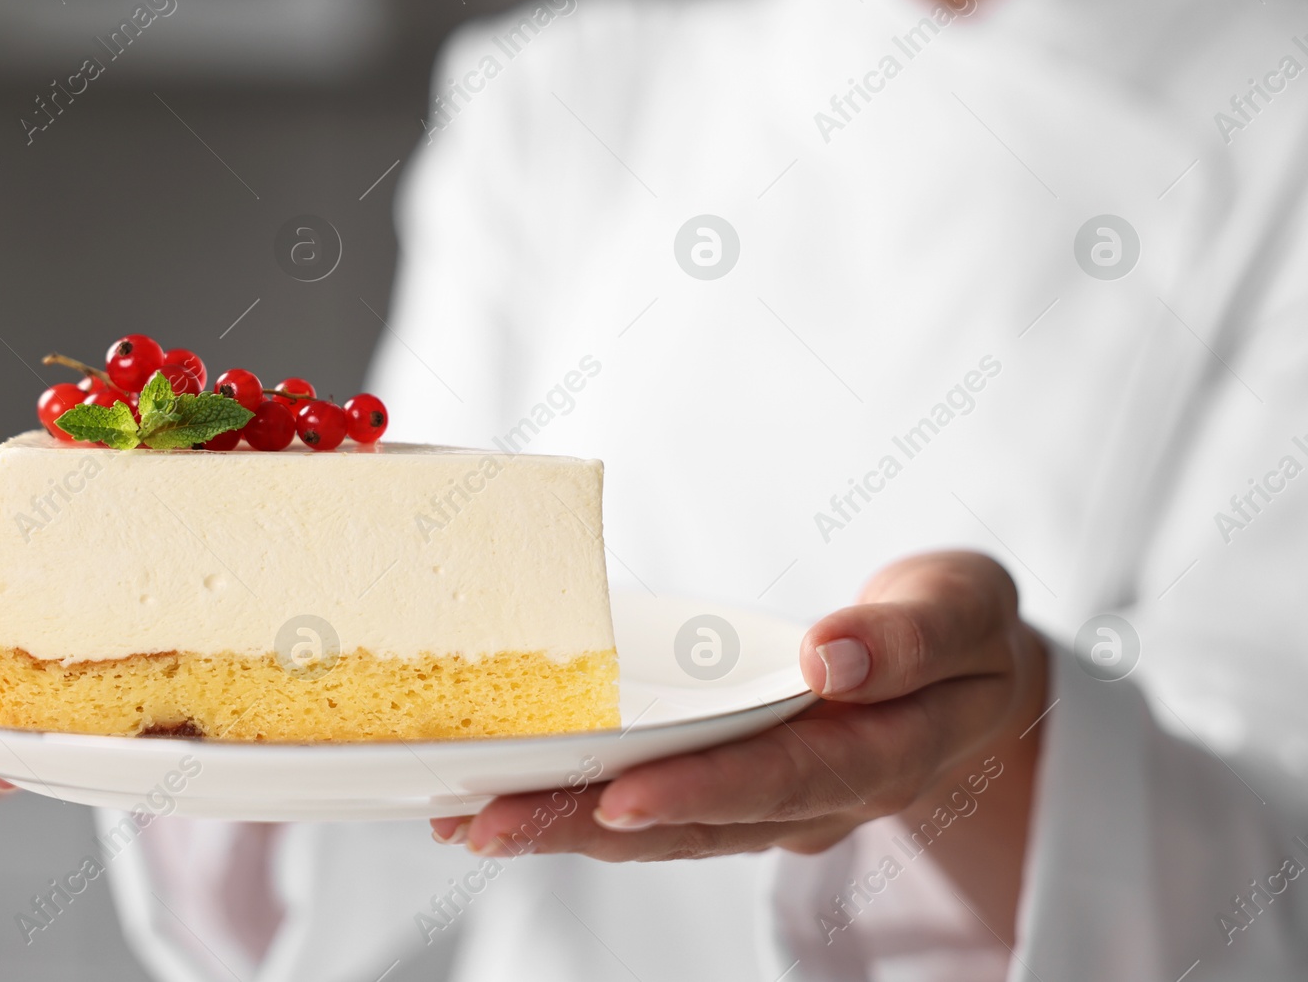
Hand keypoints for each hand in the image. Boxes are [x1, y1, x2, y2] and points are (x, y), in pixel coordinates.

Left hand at [431, 551, 1049, 940]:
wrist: (964, 668)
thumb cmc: (958, 629)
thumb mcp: (963, 608)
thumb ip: (911, 636)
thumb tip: (832, 653)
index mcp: (879, 754)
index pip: (783, 779)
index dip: (701, 791)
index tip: (621, 795)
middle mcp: (814, 796)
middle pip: (697, 821)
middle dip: (590, 825)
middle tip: (491, 822)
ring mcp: (768, 800)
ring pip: (662, 826)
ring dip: (566, 826)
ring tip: (469, 818)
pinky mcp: (730, 782)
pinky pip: (653, 802)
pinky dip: (579, 804)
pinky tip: (505, 796)